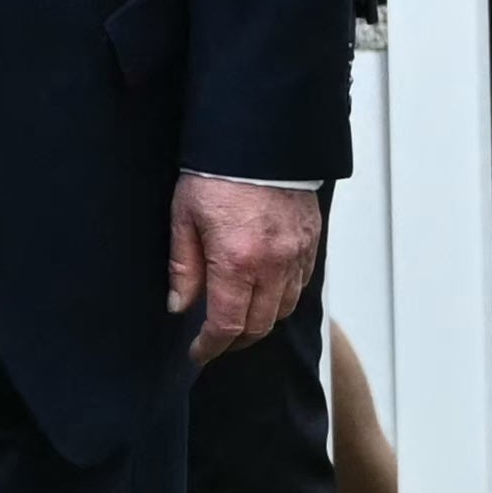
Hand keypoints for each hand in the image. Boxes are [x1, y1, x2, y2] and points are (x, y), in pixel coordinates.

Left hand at [167, 174, 319, 365]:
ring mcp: (298, 254)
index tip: (198, 353)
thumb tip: (179, 306)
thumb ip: (183, 267)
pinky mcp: (311, 242)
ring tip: (239, 320)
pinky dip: (283, 298)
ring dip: (262, 322)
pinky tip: (265, 293)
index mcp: (237, 262)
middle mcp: (274, 265)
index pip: (228, 324)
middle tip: (216, 342)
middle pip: (260, 325)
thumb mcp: (184, 219)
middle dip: (236, 340)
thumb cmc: (216, 174)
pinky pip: (302, 284)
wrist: (259, 139)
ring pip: (285, 308)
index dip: (212, 346)